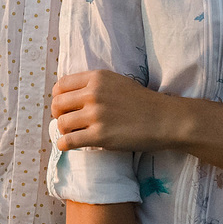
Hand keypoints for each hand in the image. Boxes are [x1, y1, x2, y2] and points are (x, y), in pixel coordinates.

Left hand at [51, 69, 179, 152]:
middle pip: (57, 104)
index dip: (58, 97)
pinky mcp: (100, 136)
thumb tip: (69, 96)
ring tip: (72, 133)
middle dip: (58, 114)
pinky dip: (64, 144)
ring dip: (64, 130)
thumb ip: (94, 85)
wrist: (164, 119)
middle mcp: (93, 94)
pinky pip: (69, 141)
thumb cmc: (142, 102)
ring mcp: (96, 115)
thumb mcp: (116, 82)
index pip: (61, 85)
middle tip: (66, 121)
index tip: (64, 105)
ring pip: (61, 123)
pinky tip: (68, 145)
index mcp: (97, 78)